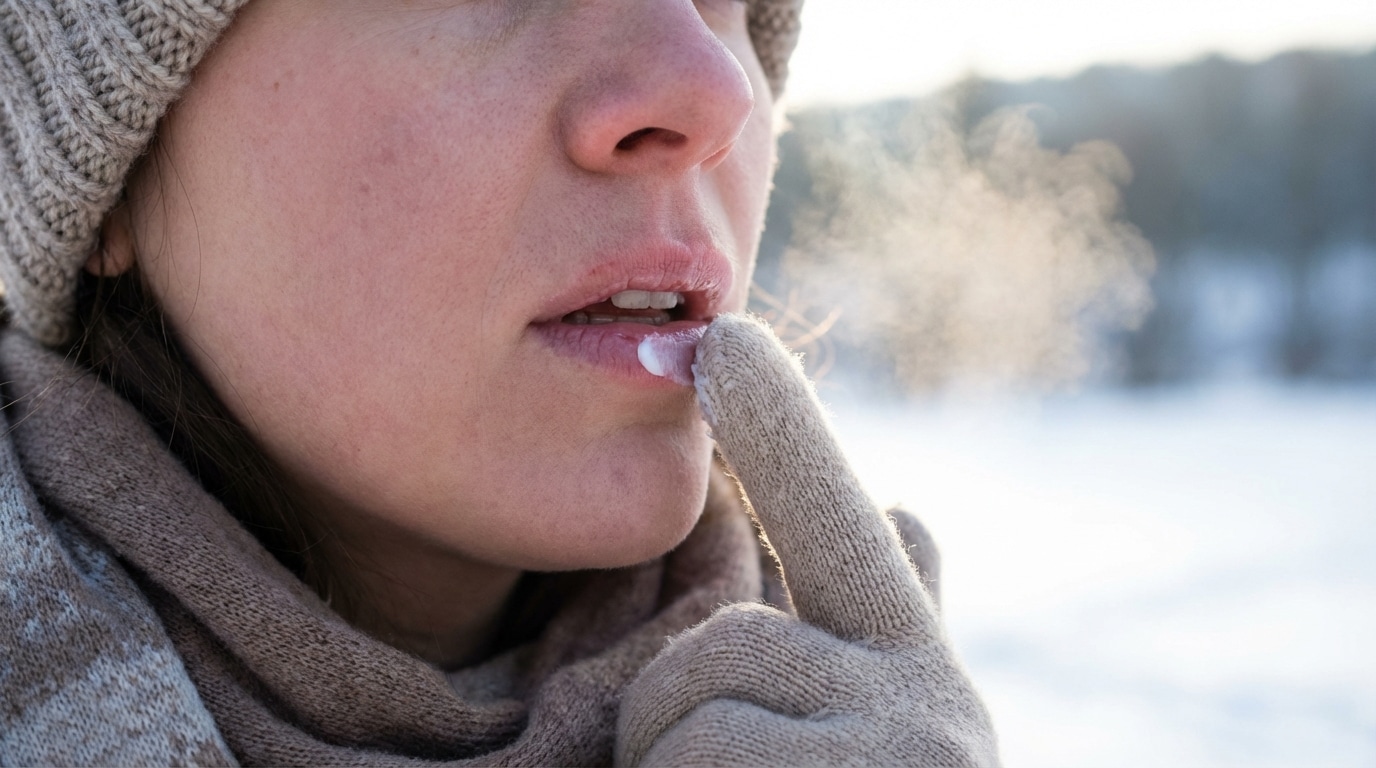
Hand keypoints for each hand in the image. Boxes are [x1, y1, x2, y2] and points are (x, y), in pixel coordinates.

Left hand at [616, 314, 998, 766]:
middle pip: (729, 642)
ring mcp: (903, 744)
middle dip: (679, 712)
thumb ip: (883, 629)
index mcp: (917, 680)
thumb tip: (909, 511)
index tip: (730, 338)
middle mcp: (929, 705)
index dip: (786, 436)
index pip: (845, 537)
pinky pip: (692, 752)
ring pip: (695, 693)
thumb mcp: (871, 738)